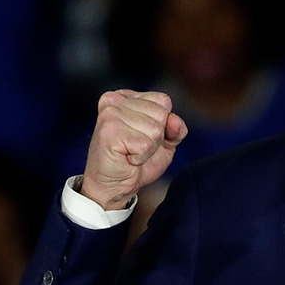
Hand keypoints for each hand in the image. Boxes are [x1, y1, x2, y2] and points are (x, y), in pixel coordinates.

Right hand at [81, 90, 187, 209]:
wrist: (113, 187)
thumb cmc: (134, 162)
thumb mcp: (164, 142)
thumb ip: (175, 128)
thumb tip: (173, 119)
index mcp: (127, 97)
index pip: (163, 101)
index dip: (162, 124)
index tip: (142, 135)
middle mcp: (115, 100)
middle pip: (161, 114)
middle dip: (155, 137)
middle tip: (135, 147)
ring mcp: (110, 114)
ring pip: (155, 130)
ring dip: (147, 149)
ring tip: (130, 152)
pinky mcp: (109, 131)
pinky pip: (145, 144)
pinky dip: (140, 157)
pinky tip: (126, 158)